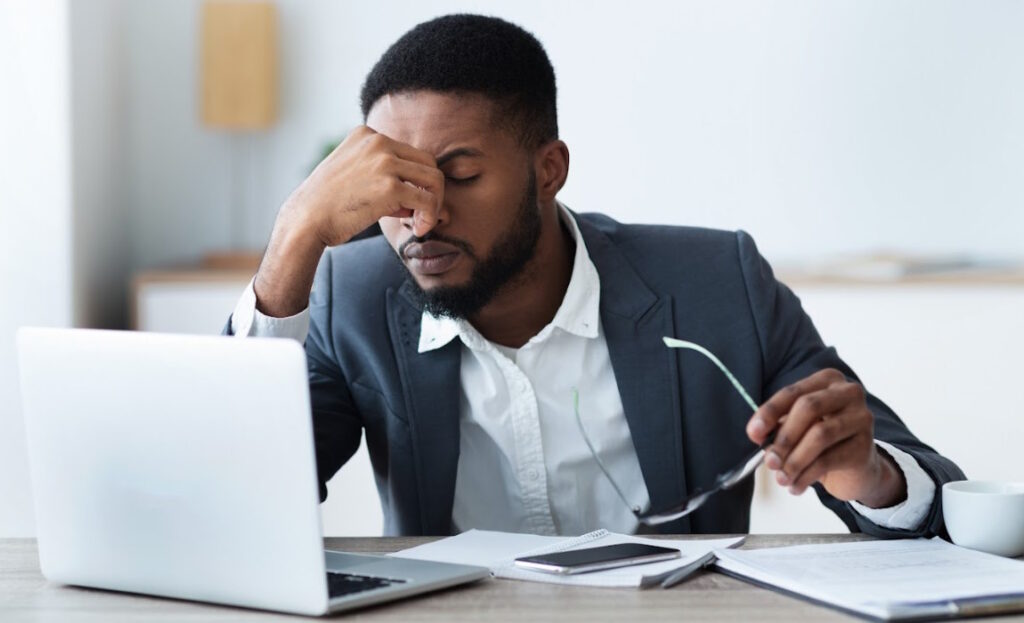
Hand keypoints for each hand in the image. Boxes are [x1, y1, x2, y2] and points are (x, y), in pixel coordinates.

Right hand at [253, 127, 444, 316]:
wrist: (306, 220)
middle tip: (420, 214)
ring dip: (434, 204)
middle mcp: (377, 141)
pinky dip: (430, 217)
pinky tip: (419, 229)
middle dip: (430, 190)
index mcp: (367, 134)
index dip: (413, 180)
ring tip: (421, 222)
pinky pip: (427, 200)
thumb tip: (420, 196)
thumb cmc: (328, 205)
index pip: (409, 153)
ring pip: (434, 179)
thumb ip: (382, 176)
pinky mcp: (390, 186)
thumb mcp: (353, 174)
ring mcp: (384, 162)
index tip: (406, 203)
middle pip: (428, 162)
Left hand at [745, 368, 905, 507]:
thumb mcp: (798, 429)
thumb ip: (778, 426)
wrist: (856, 470)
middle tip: (770, 460)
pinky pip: (829, 460)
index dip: (770, 412)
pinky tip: (796, 486)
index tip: (754, 433)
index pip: (793, 392)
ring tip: (782, 478)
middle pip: (808, 407)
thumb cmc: (822, 442)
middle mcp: (849, 393)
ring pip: (819, 435)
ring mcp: (862, 418)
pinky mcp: (865, 446)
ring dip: (794, 460)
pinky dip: (806, 475)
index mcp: (828, 380)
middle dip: (784, 437)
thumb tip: (757, 434)